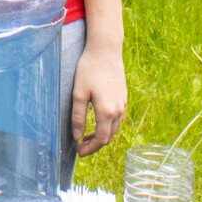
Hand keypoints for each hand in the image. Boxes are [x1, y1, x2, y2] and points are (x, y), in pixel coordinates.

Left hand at [69, 39, 128, 156]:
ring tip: (86, 135)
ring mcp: (123, 103)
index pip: (101, 140)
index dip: (90, 148)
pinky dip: (107, 125)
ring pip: (114, 128)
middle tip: (80, 147)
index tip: (78, 152)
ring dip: (102, 135)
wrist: (106, 50)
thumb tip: (77, 137)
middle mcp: (119, 110)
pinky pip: (117, 118)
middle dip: (95, 144)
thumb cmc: (89, 70)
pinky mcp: (123, 97)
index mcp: (108, 111)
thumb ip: (78, 117)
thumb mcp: (79, 94)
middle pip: (109, 137)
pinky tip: (97, 121)